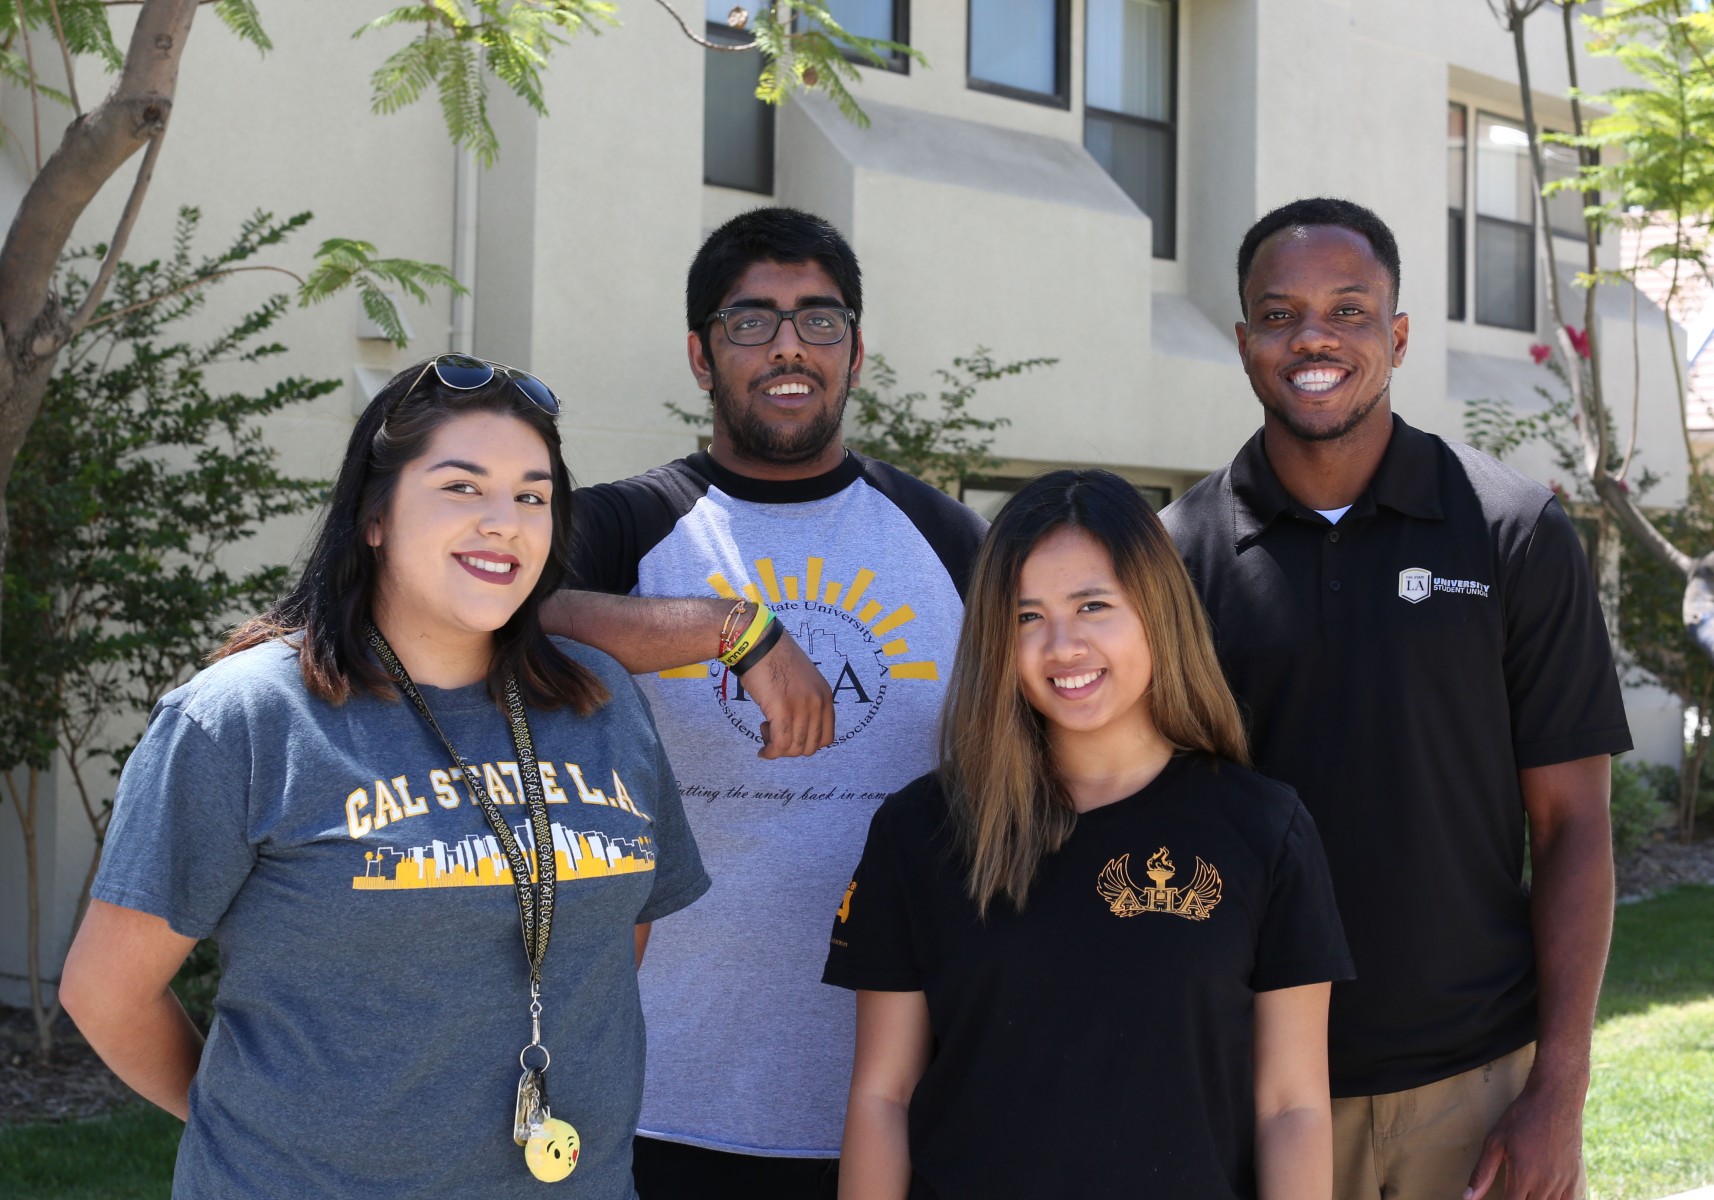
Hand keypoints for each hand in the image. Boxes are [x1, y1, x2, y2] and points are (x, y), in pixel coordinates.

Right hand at [740, 629, 834, 758]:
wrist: (757, 643)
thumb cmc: (773, 659)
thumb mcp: (802, 682)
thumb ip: (807, 702)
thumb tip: (800, 728)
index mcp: (825, 696)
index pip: (827, 738)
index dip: (807, 744)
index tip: (791, 738)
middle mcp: (818, 703)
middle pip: (810, 747)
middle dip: (791, 749)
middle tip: (774, 735)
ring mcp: (801, 707)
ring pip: (795, 748)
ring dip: (779, 749)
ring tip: (766, 732)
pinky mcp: (782, 710)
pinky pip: (780, 744)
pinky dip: (770, 752)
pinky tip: (763, 750)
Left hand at [1464, 1076, 1585, 1199]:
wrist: (1555, 1100)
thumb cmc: (1522, 1117)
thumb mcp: (1495, 1141)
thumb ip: (1482, 1173)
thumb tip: (1468, 1197)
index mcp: (1522, 1176)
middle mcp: (1544, 1184)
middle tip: (1511, 1192)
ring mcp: (1562, 1183)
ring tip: (1524, 1192)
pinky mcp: (1575, 1179)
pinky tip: (1544, 1195)